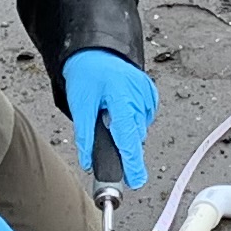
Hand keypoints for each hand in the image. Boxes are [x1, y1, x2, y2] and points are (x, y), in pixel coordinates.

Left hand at [62, 50, 155, 187]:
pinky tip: (119, 109)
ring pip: (139, 127)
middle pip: (135, 135)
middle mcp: (140, 95)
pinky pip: (143, 116)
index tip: (135, 180)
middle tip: (110, 140)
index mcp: (123, 97)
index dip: (132, 162)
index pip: (128, 137)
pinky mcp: (150, 93)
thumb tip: (88, 161)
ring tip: (109, 115)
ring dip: (126, 130)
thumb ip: (85, 135)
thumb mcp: (80, 104)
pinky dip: (132, 119)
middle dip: (124, 145)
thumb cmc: (87, 72)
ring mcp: (147, 93)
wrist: (96, 50)